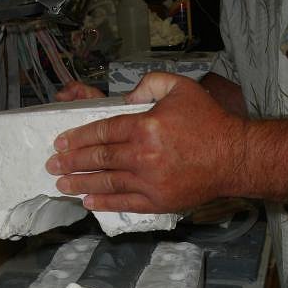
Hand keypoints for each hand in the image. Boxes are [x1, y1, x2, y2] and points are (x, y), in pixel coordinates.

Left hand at [46, 73, 246, 212]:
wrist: (235, 157)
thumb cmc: (209, 121)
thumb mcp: (181, 87)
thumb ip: (150, 83)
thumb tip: (127, 97)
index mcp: (145, 126)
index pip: (102, 132)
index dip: (78, 138)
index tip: (61, 143)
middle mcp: (142, 155)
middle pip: (99, 159)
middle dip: (71, 162)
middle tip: (53, 165)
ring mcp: (149, 181)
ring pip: (107, 183)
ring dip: (81, 184)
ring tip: (62, 184)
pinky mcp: (158, 201)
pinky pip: (125, 203)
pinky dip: (104, 203)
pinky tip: (88, 201)